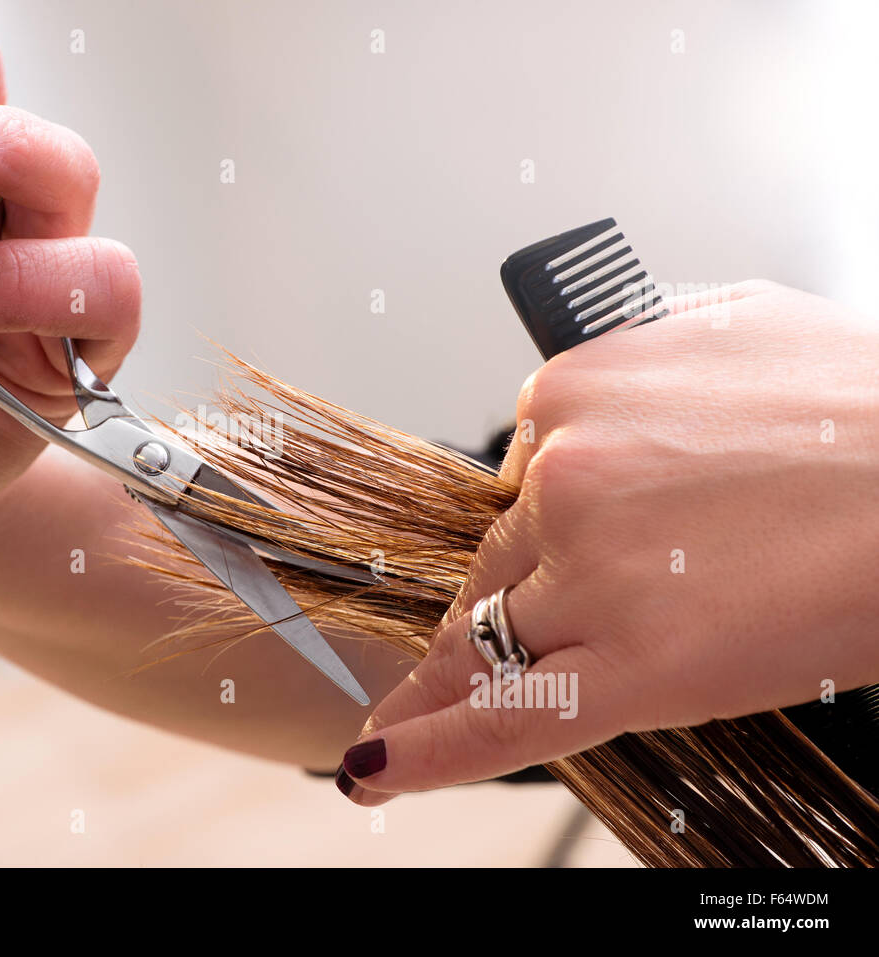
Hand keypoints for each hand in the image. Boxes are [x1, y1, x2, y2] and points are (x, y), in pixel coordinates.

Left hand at [338, 281, 878, 803]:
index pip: (518, 484)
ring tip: (408, 720)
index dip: (527, 538)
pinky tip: (375, 771)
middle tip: (472, 653)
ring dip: (456, 680)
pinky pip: (507, 717)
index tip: (513, 567)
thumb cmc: (868, 405)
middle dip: (505, 610)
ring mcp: (592, 568)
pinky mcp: (636, 662)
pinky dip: (429, 752)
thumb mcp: (731, 326)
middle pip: (500, 565)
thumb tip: (590, 388)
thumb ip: (639, 354)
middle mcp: (566, 474)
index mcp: (575, 388)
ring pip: (493, 638)